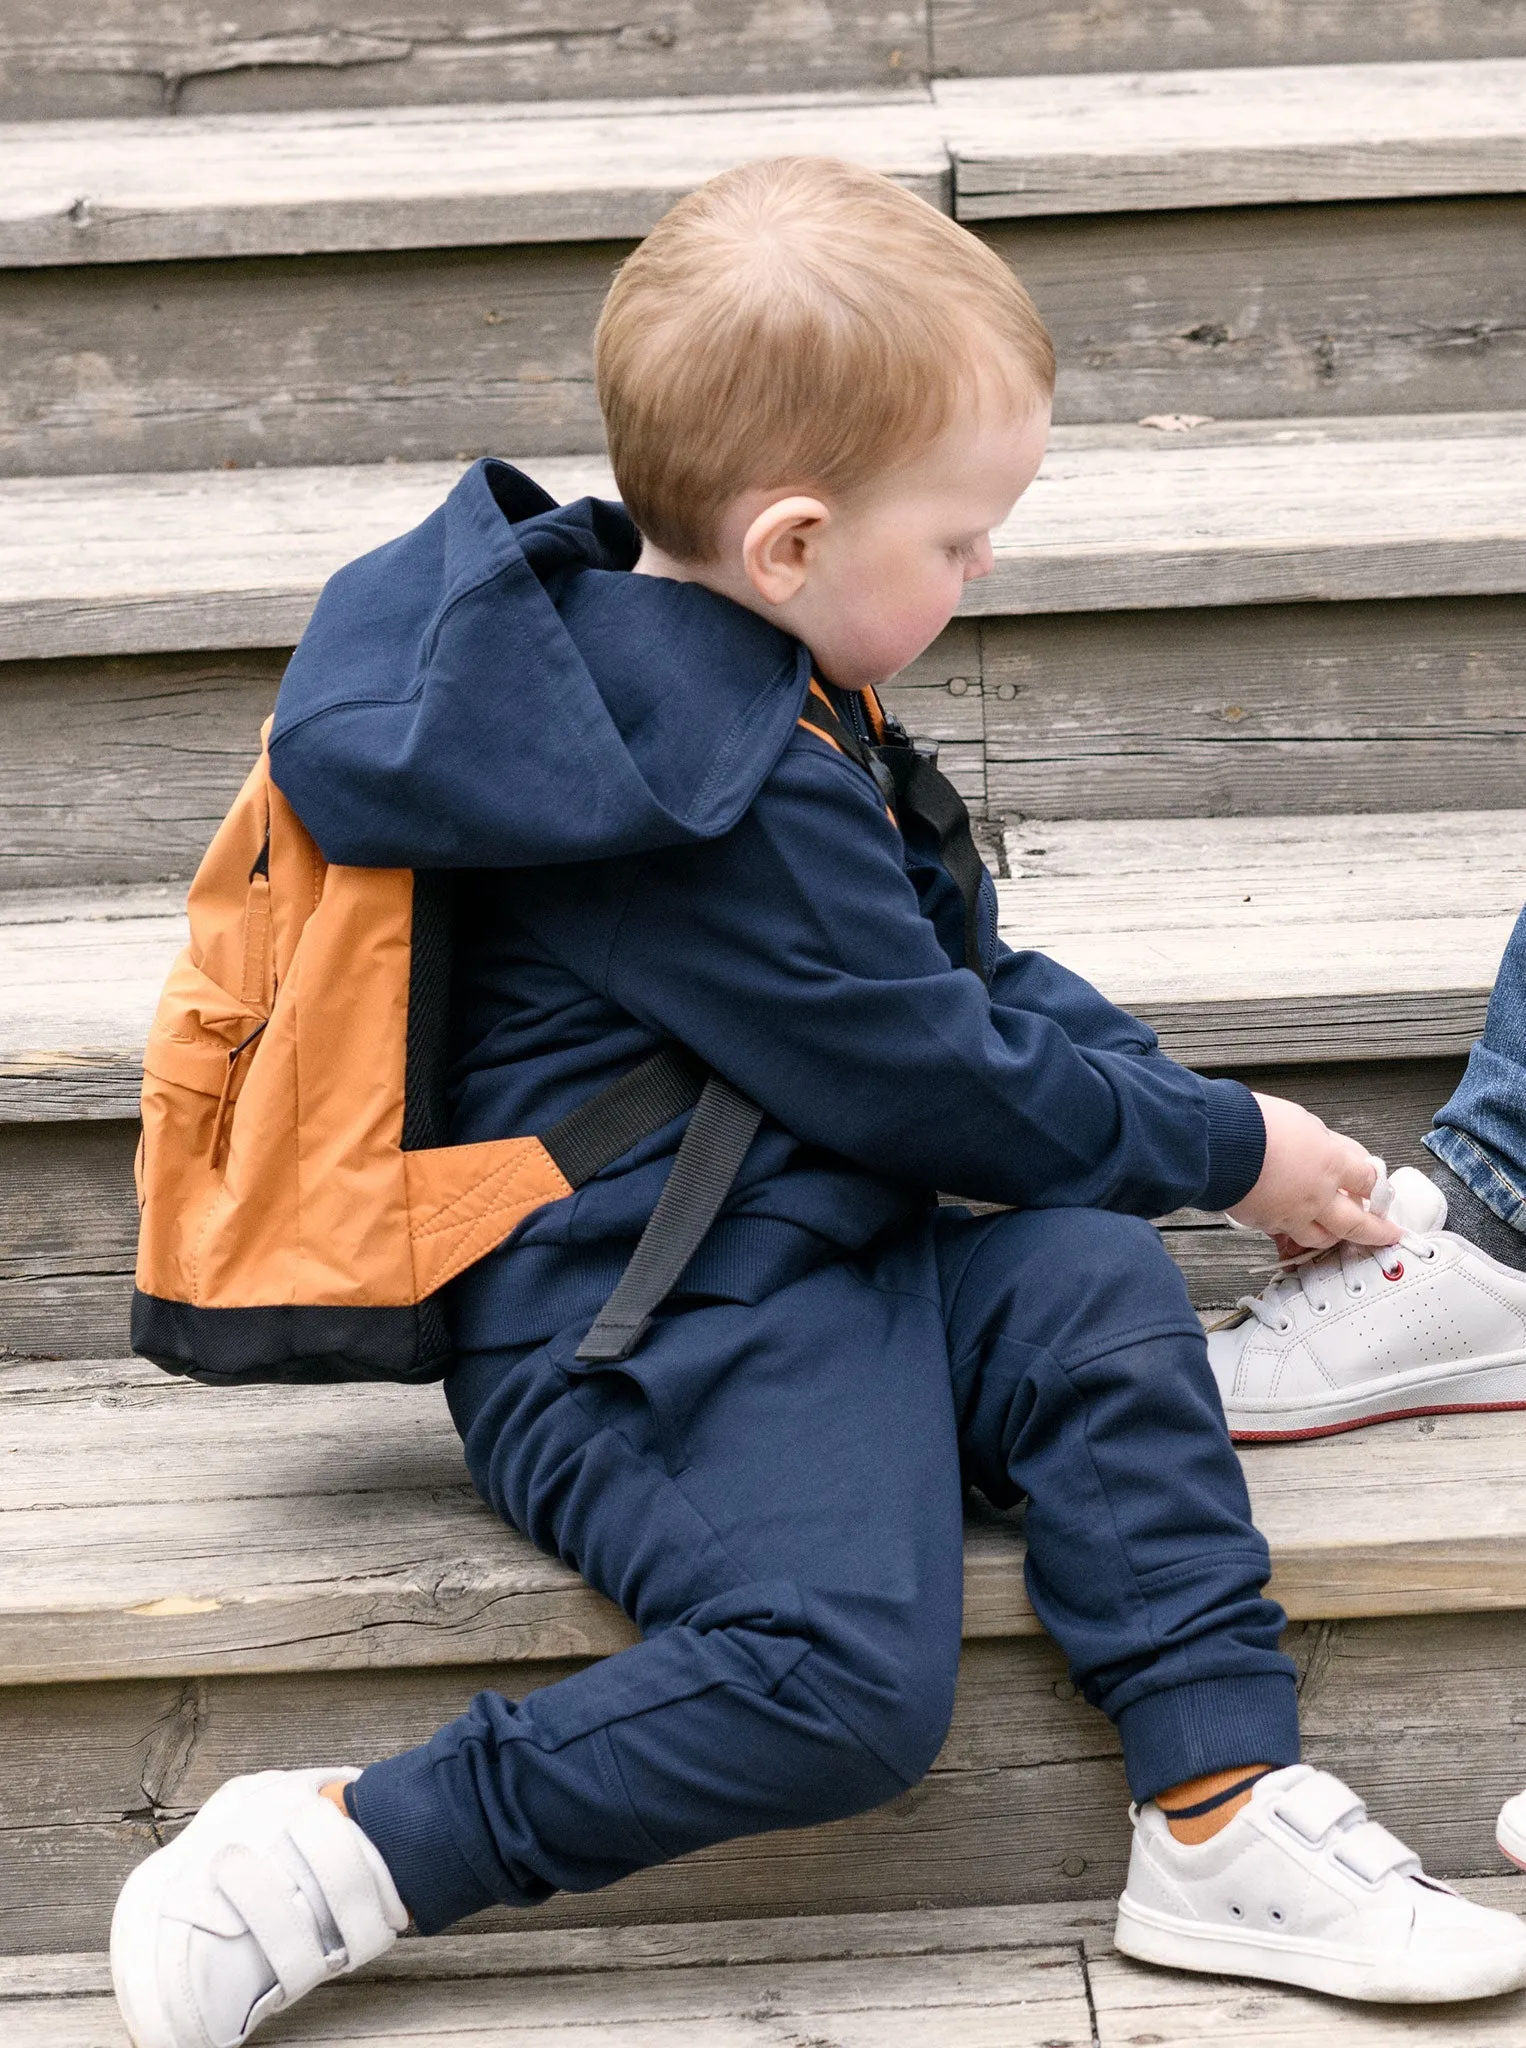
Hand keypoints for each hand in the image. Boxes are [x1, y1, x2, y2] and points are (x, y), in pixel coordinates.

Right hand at [1227, 1093, 1401, 1251]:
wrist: (1215, 1141)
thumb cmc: (1252, 1122)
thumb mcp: (1301, 1121)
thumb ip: (1323, 1141)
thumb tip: (1334, 1151)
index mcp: (1330, 1162)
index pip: (1368, 1179)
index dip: (1376, 1183)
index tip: (1378, 1186)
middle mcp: (1316, 1195)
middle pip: (1358, 1223)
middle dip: (1377, 1231)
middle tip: (1388, 1234)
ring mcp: (1291, 1214)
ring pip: (1322, 1237)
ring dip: (1334, 1236)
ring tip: (1339, 1234)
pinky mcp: (1264, 1222)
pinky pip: (1286, 1233)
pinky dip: (1292, 1230)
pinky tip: (1293, 1225)